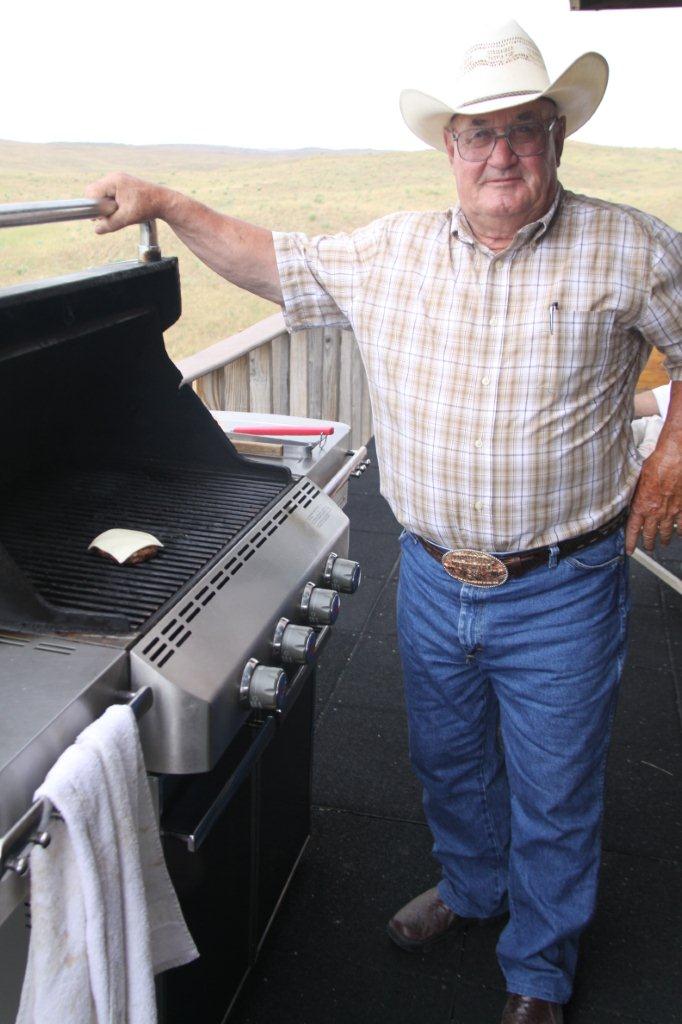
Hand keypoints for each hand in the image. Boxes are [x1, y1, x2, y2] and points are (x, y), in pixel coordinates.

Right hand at [84, 172, 165, 233]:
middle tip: (109, 216)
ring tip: (118, 213)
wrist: (163, 202)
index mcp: (114, 181)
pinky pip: (108, 194)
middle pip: (94, 192)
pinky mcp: (121, 185)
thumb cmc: (147, 207)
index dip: (92, 206)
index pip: (91, 192)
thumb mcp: (127, 218)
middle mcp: (114, 177)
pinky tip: (120, 210)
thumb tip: (96, 230)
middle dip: (98, 206)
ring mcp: (118, 180)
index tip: (99, 217)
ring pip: (101, 194)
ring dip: (105, 206)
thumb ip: (110, 224)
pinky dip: (111, 203)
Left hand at [625, 436, 681, 553]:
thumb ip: (634, 494)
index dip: (630, 542)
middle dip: (648, 543)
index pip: (633, 530)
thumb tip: (629, 499)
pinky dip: (680, 530)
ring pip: (666, 531)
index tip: (630, 550)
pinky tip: (679, 533)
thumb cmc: (656, 464)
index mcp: (641, 506)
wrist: (674, 459)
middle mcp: (655, 512)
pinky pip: (681, 524)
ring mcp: (670, 511)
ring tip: (664, 543)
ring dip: (664, 539)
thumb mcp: (637, 480)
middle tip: (648, 548)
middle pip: (650, 533)